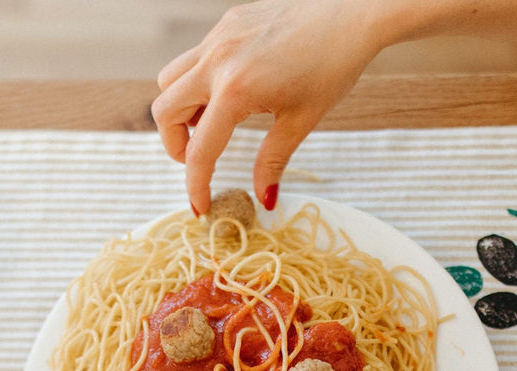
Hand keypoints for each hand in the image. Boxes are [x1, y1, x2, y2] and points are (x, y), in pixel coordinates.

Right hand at [152, 0, 388, 214]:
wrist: (352, 15)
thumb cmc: (334, 67)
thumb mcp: (301, 121)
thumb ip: (273, 161)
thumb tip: (263, 199)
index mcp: (236, 90)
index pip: (200, 150)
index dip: (196, 185)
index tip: (200, 207)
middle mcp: (218, 61)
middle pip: (164, 110)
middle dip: (175, 143)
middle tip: (198, 158)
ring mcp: (219, 37)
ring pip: (170, 79)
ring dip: (181, 107)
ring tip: (212, 121)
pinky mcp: (227, 23)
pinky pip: (195, 57)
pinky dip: (200, 81)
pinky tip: (231, 89)